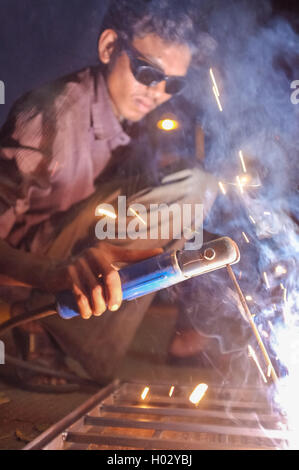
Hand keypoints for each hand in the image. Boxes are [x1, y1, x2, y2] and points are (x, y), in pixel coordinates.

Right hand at [44, 242, 162, 319]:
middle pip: (112, 277)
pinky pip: (81, 296)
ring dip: (98, 306)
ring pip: (96, 290)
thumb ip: (115, 272)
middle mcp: (94, 253)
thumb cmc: (83, 273)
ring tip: (98, 311)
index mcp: (106, 251)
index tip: (161, 253)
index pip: (129, 253)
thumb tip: (138, 285)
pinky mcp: (68, 273)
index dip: (145, 254)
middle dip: (115, 296)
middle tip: (114, 306)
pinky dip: (86, 309)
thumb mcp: (99, 268)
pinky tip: (87, 313)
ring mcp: (80, 262)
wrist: (52, 273)